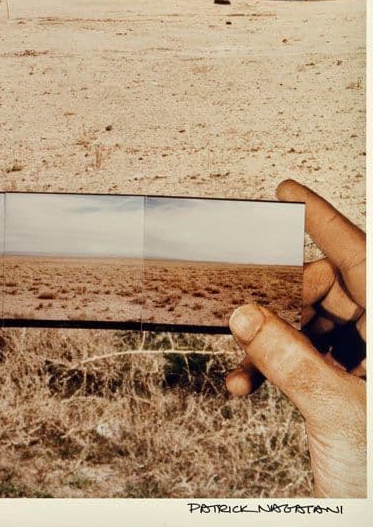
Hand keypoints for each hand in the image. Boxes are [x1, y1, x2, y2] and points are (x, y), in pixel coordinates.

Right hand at [225, 179, 365, 497]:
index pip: (361, 258)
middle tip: (249, 306)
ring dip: (271, 343)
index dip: (323, 221)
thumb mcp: (338, 414)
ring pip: (316, 330)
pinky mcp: (355, 396)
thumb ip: (288, 359)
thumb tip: (246, 316)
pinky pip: (311, 363)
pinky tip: (250, 386)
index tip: (290, 193)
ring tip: (246, 362)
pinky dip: (276, 370)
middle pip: (333, 293)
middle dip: (282, 300)